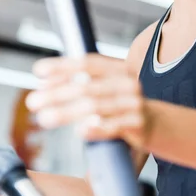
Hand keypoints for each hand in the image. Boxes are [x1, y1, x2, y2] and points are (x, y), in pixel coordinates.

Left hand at [26, 54, 150, 148]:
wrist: (162, 126)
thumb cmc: (126, 108)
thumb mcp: (109, 89)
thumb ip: (84, 84)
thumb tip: (44, 85)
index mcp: (119, 69)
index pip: (87, 64)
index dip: (62, 66)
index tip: (39, 72)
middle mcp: (128, 83)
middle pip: (86, 86)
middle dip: (55, 93)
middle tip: (33, 101)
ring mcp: (134, 105)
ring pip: (95, 107)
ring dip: (66, 112)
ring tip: (45, 118)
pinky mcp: (139, 126)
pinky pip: (114, 127)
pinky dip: (96, 128)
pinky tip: (80, 131)